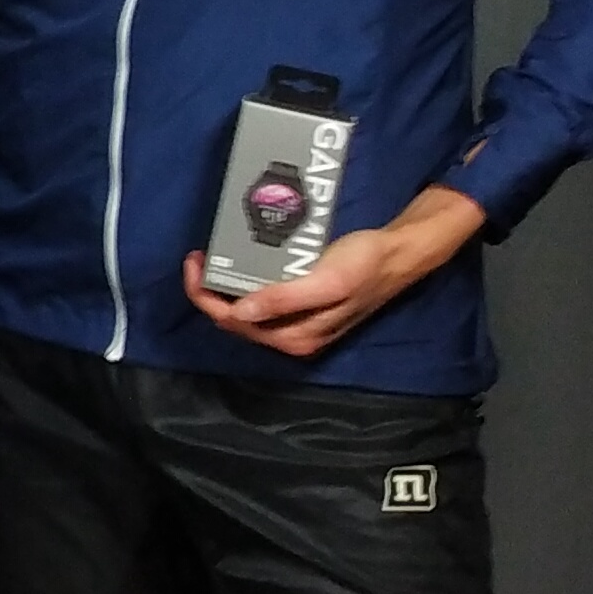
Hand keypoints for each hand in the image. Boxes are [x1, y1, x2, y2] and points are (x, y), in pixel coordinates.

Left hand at [183, 187, 485, 358]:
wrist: (398, 255)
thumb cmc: (364, 265)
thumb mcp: (327, 282)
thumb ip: (285, 300)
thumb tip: (240, 312)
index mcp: (294, 337)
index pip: (233, 322)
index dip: (204, 295)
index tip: (195, 261)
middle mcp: (292, 337)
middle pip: (235, 320)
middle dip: (209, 291)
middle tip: (199, 256)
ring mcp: (298, 325)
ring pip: (245, 312)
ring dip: (225, 289)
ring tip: (212, 258)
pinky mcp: (303, 309)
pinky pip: (262, 302)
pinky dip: (244, 286)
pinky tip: (239, 266)